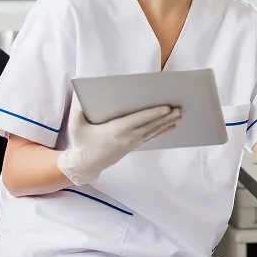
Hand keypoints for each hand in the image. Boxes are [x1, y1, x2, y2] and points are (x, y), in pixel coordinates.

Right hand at [57, 96, 180, 185]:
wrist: (85, 165)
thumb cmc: (82, 143)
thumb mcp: (76, 125)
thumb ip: (78, 108)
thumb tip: (79, 92)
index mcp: (117, 130)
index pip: (140, 119)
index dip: (154, 113)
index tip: (166, 108)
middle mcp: (128, 137)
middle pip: (151, 125)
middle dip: (166, 117)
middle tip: (180, 109)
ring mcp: (132, 143)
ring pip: (153, 131)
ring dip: (167, 124)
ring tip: (180, 116)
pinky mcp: (133, 147)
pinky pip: (151, 138)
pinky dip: (162, 132)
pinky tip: (171, 127)